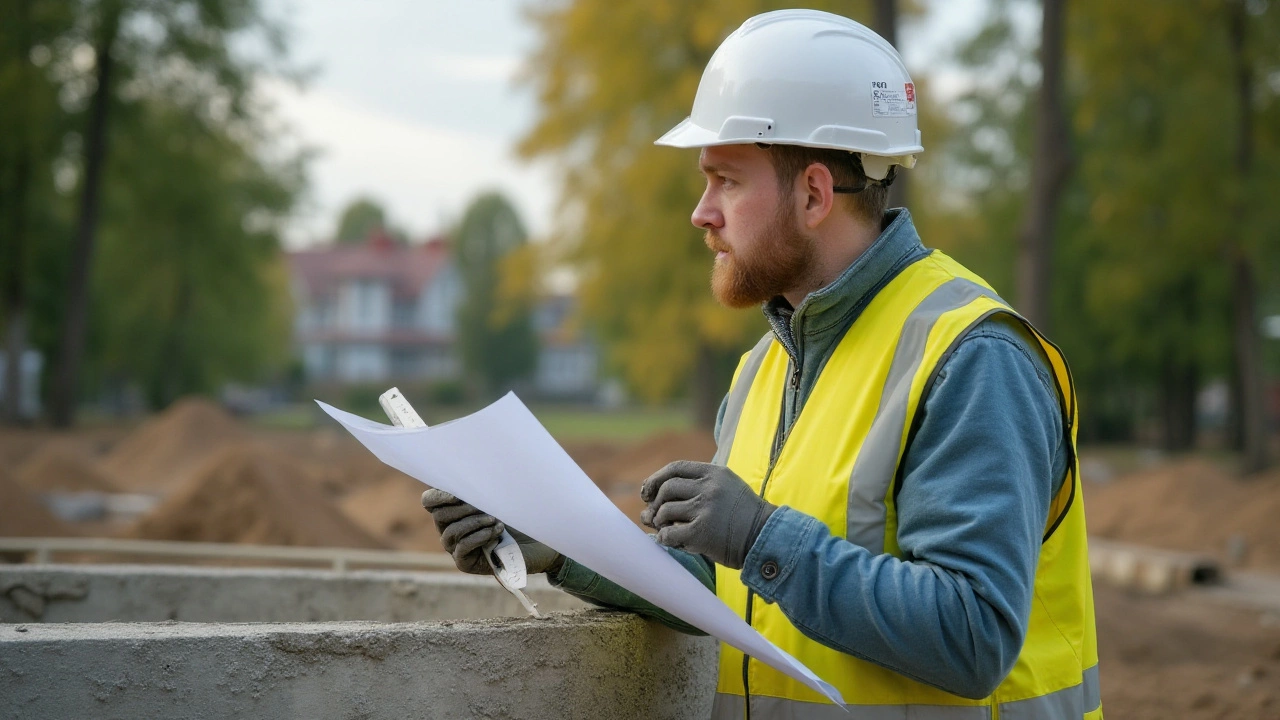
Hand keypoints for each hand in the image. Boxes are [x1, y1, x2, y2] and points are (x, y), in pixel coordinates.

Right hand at [421, 489, 562, 575]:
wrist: (538, 543)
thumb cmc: (518, 517)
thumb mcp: (501, 497)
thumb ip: (483, 487)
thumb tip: (472, 472)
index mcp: (453, 509)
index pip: (429, 501)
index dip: (437, 496)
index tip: (456, 494)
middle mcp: (450, 528)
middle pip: (439, 515)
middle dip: (462, 508)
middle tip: (485, 506)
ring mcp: (455, 548)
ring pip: (450, 532)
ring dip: (473, 522)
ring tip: (495, 519)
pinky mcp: (465, 563)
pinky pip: (462, 548)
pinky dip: (478, 536)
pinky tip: (496, 531)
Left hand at [640, 460, 775, 569]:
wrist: (765, 538)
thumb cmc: (742, 516)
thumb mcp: (726, 487)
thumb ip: (697, 485)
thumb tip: (650, 499)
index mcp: (715, 473)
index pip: (676, 468)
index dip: (657, 478)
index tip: (648, 491)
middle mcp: (709, 488)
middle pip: (667, 488)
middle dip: (656, 501)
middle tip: (654, 514)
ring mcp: (705, 509)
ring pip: (665, 509)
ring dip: (659, 520)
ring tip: (664, 527)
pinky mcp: (702, 532)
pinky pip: (669, 533)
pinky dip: (664, 537)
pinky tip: (669, 539)